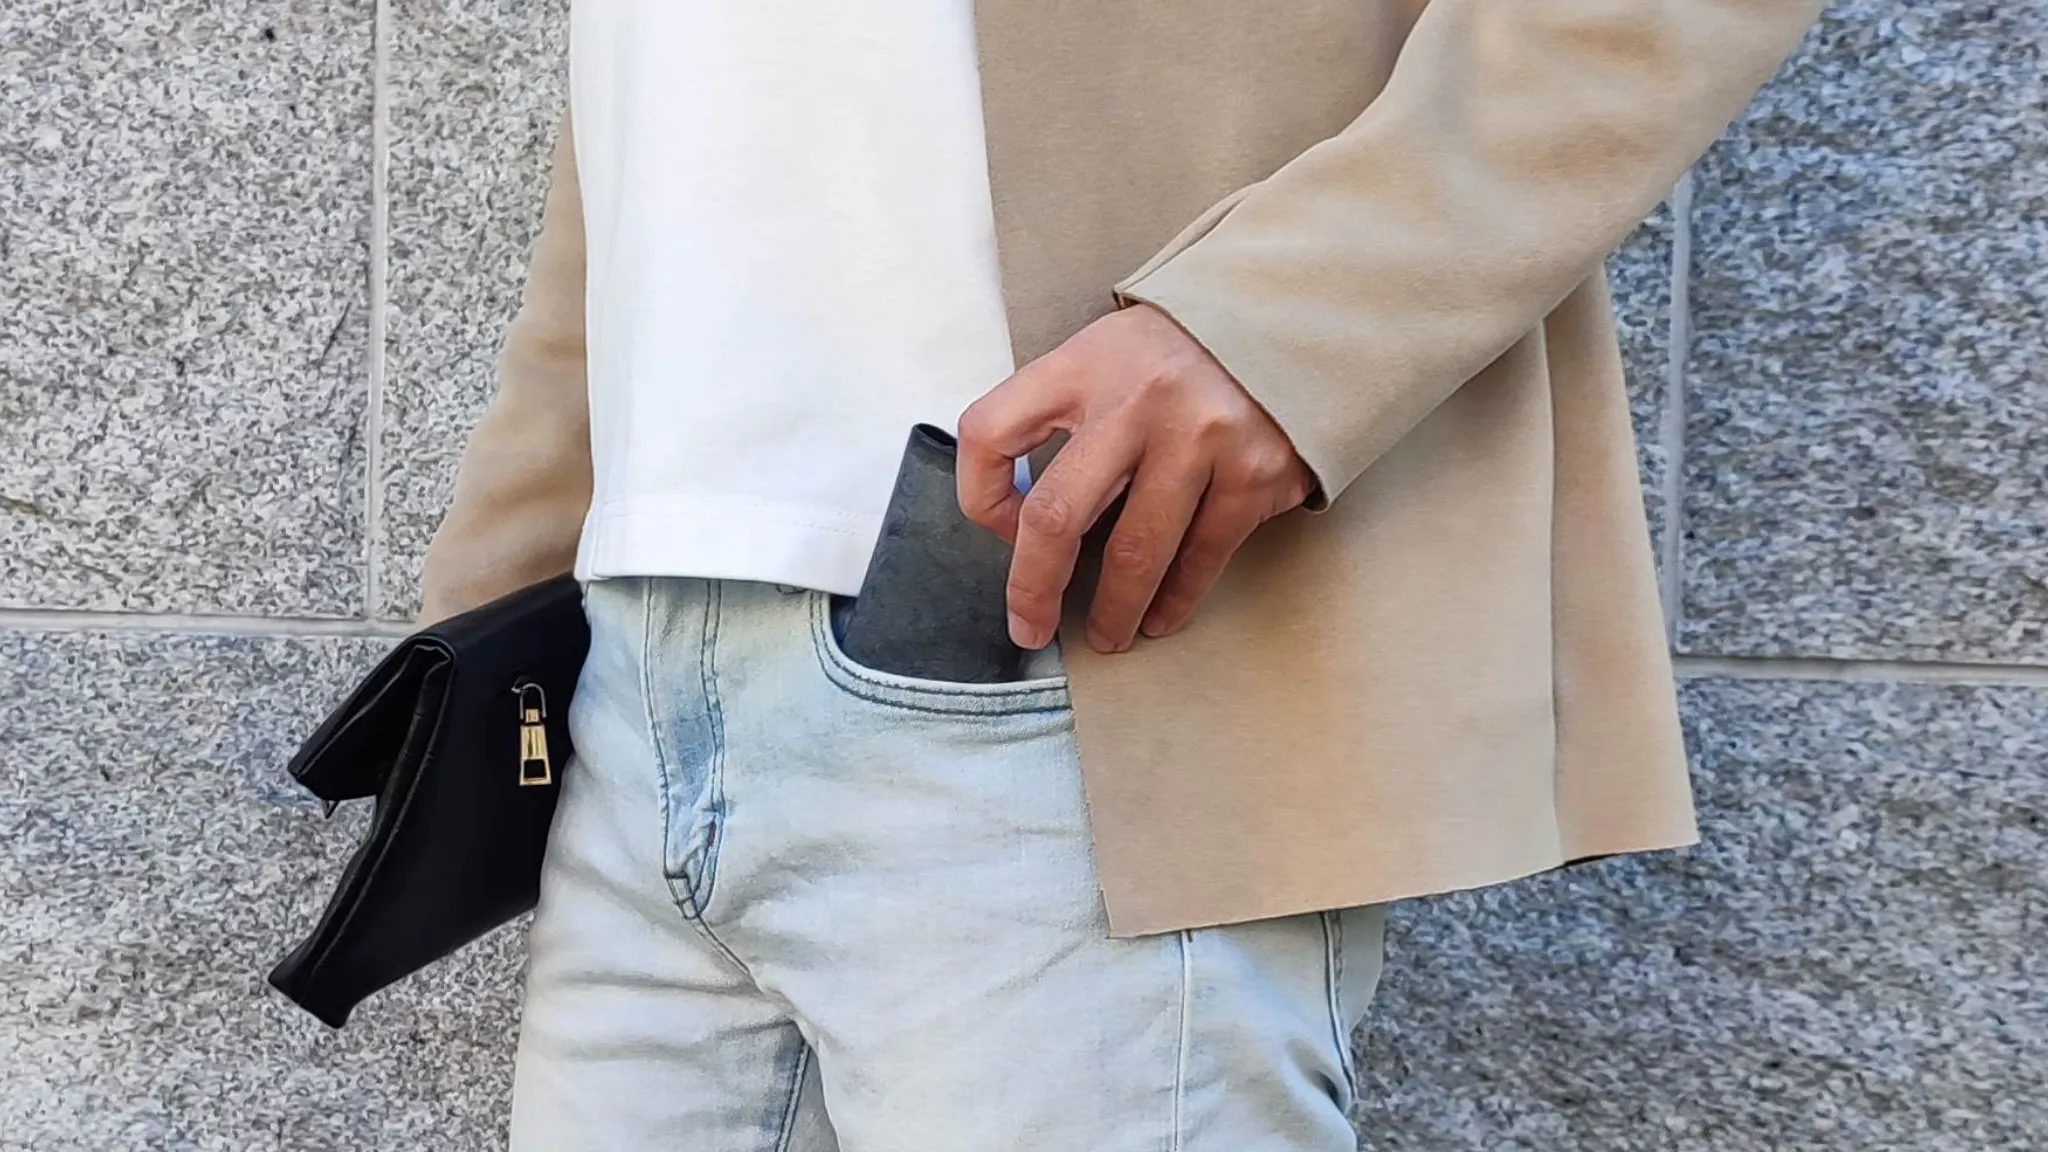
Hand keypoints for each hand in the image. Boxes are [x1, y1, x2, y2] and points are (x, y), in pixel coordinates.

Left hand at [957, 303, 1315, 653]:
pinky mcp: (1254, 471)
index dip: (983, 497)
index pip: (991, 433)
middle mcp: (1137, 399)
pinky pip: (1202, 555)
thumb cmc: (1179, 352)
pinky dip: (1176, 598)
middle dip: (1035, 588)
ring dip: (1115, 609)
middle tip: (1031, 628)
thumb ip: (1062, 416)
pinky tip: (1161, 616)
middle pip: (1057, 515)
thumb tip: (1026, 519)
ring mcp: (1200, 436)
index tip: (1004, 530)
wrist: (1290, 324)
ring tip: (1108, 635)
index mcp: (1082, 365)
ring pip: (1134, 552)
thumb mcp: (1106, 352)